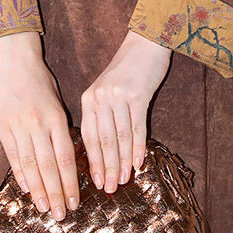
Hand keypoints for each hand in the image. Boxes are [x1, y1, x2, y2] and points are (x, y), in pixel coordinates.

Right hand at [0, 31, 79, 220]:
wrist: (14, 60)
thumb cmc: (40, 80)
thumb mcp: (57, 101)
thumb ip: (60, 129)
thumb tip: (65, 161)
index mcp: (56, 117)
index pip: (66, 158)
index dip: (70, 183)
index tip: (75, 201)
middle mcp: (37, 124)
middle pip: (49, 167)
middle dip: (56, 193)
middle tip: (62, 214)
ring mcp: (18, 126)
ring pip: (30, 165)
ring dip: (38, 190)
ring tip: (45, 208)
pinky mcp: (2, 126)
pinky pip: (12, 155)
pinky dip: (20, 174)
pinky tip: (27, 188)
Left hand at [80, 29, 171, 193]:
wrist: (145, 44)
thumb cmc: (126, 70)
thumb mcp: (106, 90)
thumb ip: (102, 115)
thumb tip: (105, 152)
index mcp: (88, 98)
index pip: (88, 137)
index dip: (92, 161)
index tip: (95, 182)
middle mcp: (100, 97)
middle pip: (103, 140)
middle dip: (105, 168)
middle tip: (108, 189)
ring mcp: (118, 96)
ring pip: (119, 137)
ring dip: (122, 162)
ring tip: (123, 180)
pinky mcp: (137, 94)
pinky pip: (136, 127)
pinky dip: (137, 148)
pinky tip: (139, 163)